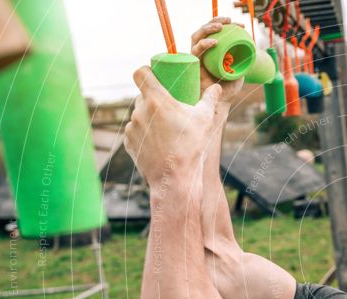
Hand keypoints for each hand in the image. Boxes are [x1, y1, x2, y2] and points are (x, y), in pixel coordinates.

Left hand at [124, 67, 223, 189]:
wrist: (176, 178)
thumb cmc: (191, 147)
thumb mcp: (205, 120)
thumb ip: (210, 99)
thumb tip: (217, 88)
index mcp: (156, 100)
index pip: (140, 73)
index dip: (146, 72)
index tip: (154, 77)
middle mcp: (140, 111)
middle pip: (142, 96)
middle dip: (153, 100)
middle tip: (168, 109)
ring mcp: (132, 127)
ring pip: (139, 115)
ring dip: (148, 118)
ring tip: (165, 130)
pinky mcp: (129, 142)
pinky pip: (135, 131)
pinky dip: (144, 134)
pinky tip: (157, 142)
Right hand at [191, 17, 244, 106]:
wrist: (220, 103)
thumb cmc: (227, 88)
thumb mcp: (239, 72)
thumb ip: (243, 61)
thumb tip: (253, 50)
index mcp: (212, 51)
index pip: (215, 32)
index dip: (225, 24)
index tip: (240, 24)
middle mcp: (202, 53)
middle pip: (204, 31)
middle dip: (215, 21)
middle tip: (228, 20)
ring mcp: (197, 58)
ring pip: (196, 37)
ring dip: (207, 28)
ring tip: (220, 27)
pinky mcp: (193, 66)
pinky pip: (195, 52)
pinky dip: (204, 44)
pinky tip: (214, 42)